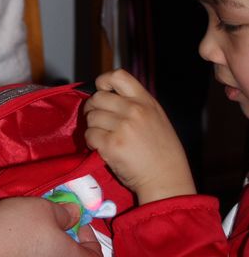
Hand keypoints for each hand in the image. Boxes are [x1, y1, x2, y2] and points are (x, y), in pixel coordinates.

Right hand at [0, 197, 104, 256]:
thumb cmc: (17, 230)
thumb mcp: (44, 209)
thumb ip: (64, 212)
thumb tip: (74, 215)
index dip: (93, 243)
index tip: (76, 223)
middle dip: (64, 242)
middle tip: (49, 221)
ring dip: (43, 249)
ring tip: (25, 227)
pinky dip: (24, 256)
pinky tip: (7, 240)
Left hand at [84, 69, 196, 204]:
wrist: (167, 180)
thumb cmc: (162, 152)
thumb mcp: (156, 118)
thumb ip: (136, 104)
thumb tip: (107, 94)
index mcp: (146, 101)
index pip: (118, 76)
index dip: (104, 81)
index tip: (102, 90)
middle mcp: (135, 110)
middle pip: (97, 98)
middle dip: (93, 109)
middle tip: (99, 121)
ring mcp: (123, 127)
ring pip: (91, 117)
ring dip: (93, 127)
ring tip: (105, 137)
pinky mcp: (111, 145)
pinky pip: (89, 135)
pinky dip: (92, 142)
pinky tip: (103, 148)